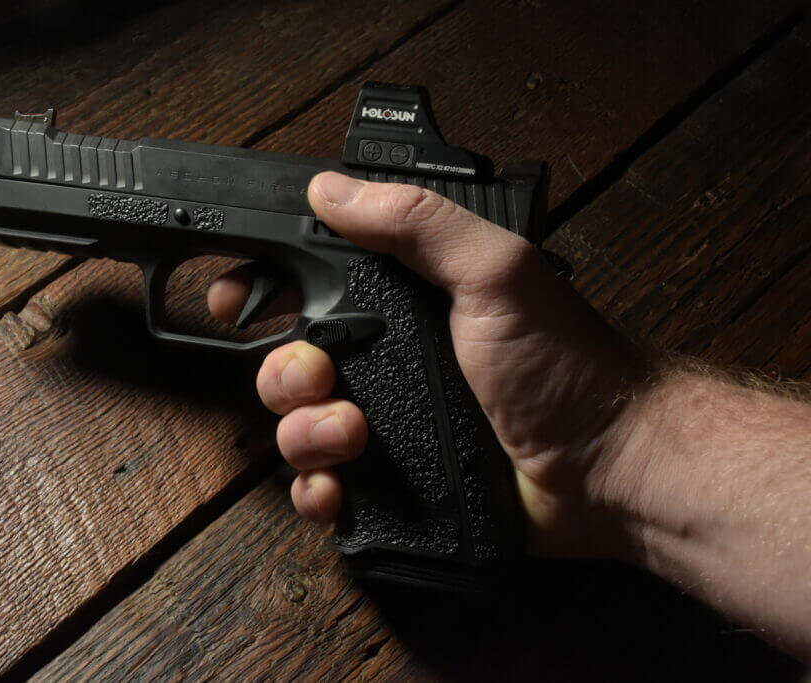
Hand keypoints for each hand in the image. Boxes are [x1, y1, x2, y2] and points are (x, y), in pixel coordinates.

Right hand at [208, 172, 648, 558]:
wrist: (606, 468)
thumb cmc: (565, 365)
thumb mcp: (495, 272)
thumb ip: (416, 224)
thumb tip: (330, 188)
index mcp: (403, 304)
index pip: (308, 286)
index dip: (262, 290)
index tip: (235, 301)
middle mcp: (387, 362)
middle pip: (286, 364)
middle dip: (284, 374)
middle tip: (319, 377)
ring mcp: (387, 426)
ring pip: (295, 430)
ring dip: (303, 434)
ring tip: (351, 437)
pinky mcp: (393, 486)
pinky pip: (322, 490)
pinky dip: (315, 492)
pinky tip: (338, 489)